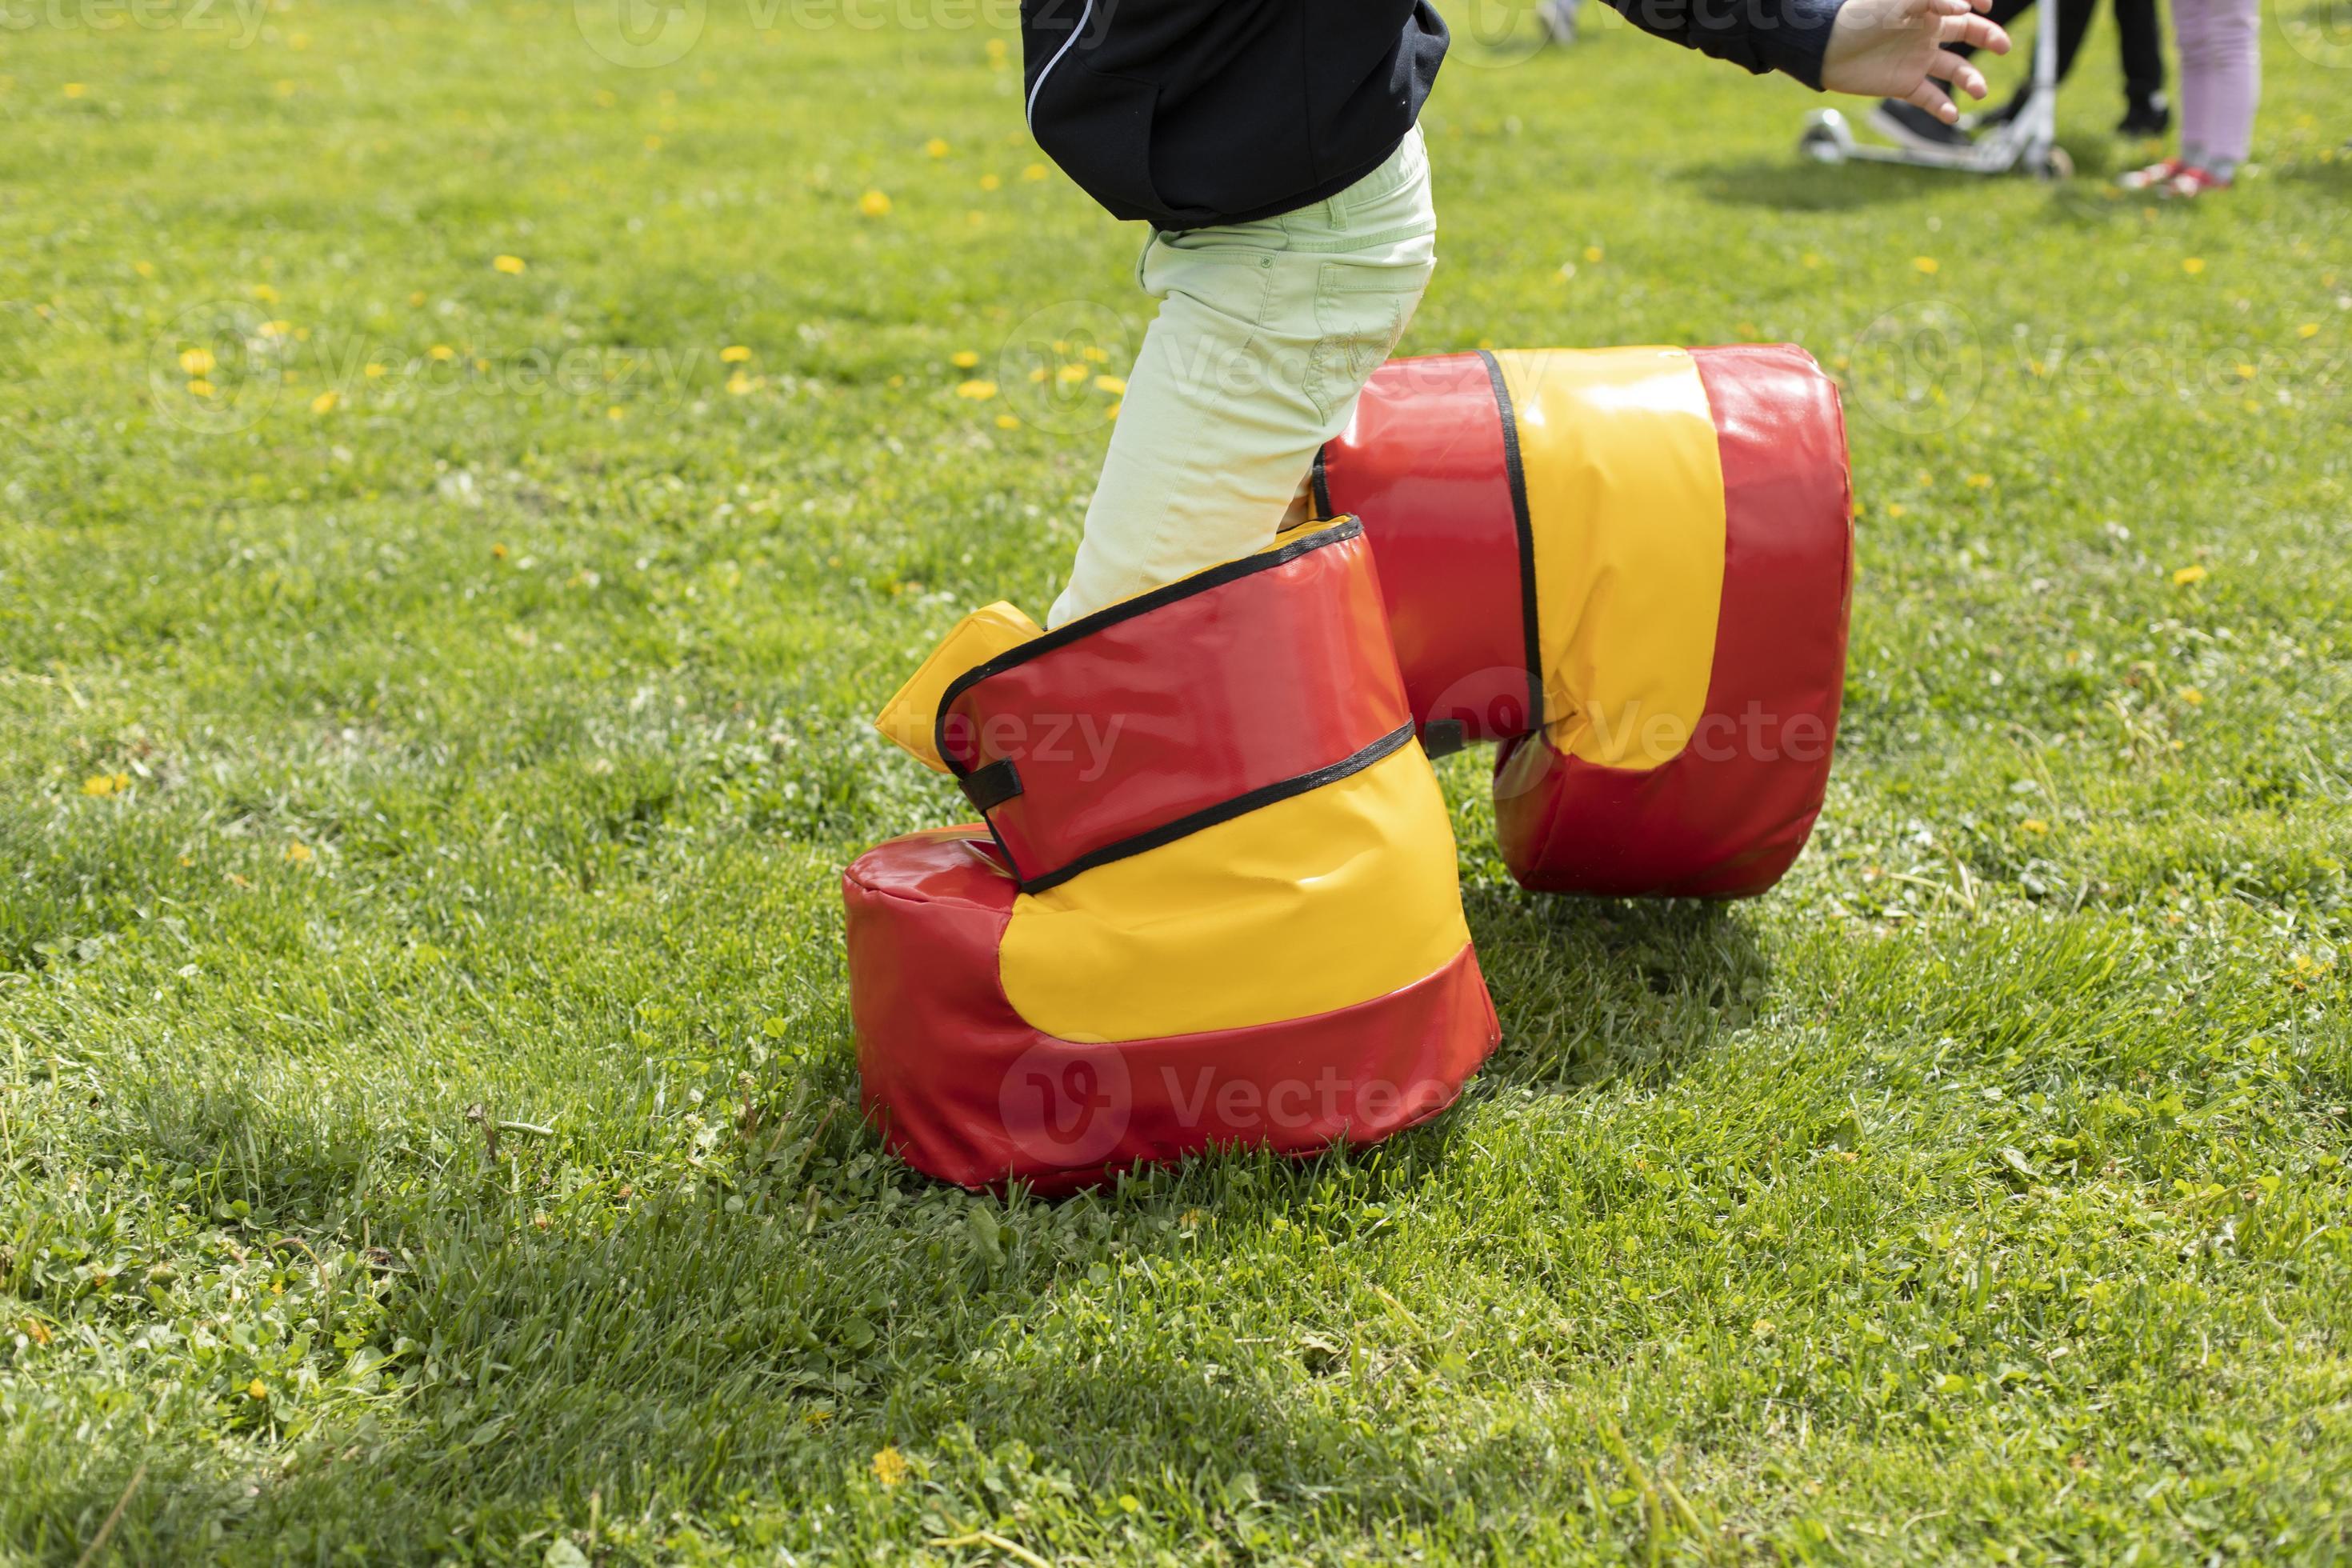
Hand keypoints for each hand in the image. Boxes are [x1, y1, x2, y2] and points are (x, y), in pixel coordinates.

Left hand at [1820, 0, 2011, 123]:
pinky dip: (1942, 108)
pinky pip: (1929, 98)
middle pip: (1968, 36)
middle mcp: (1926, 35)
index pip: (1964, 9)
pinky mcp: (1903, 85)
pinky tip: (1952, 115)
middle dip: (1990, 39)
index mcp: (1928, 11)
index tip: (1987, 8)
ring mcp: (1916, 61)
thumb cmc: (1862, 17)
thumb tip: (1966, 11)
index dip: (1980, 8)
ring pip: (1954, 71)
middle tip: (2004, 47)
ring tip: (1980, 90)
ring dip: (1971, 80)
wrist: (1827, 49)